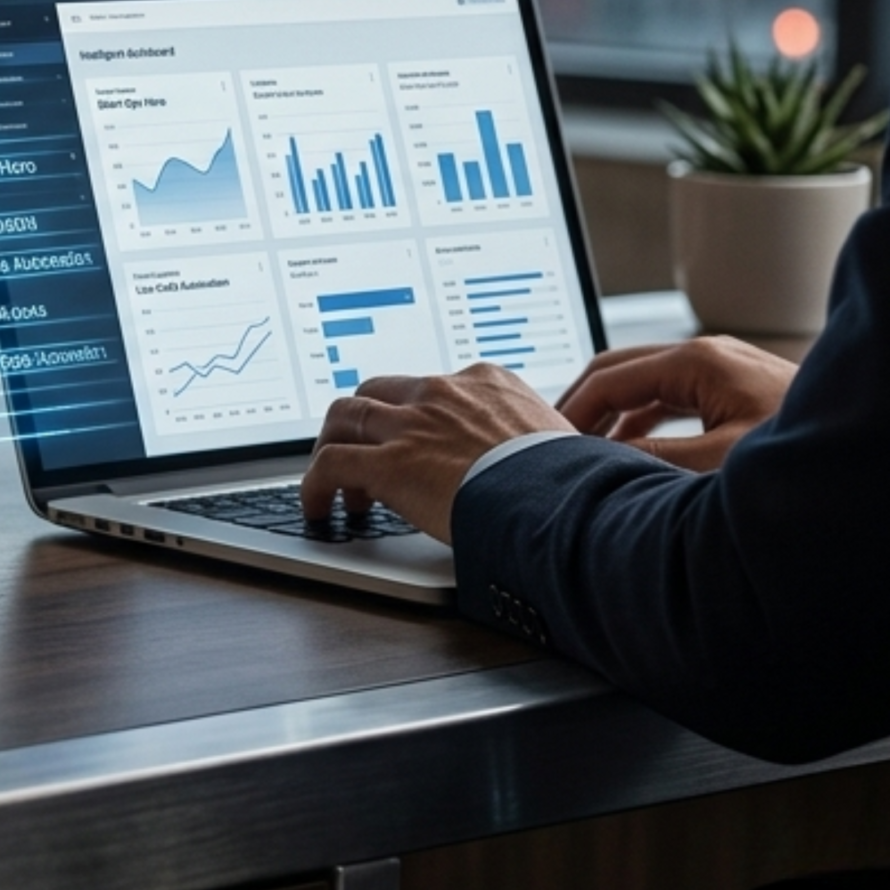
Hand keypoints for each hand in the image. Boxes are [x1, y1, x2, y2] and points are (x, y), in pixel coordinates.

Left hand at [300, 364, 573, 542]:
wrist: (566, 501)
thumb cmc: (574, 483)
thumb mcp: (556, 444)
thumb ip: (530, 444)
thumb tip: (540, 469)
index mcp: (486, 382)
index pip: (430, 386)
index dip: (411, 413)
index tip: (408, 436)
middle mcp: (442, 392)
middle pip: (378, 392)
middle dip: (364, 423)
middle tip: (363, 456)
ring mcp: (411, 423)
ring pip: (344, 417)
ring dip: (333, 447)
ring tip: (334, 483)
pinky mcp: (389, 462)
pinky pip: (330, 463)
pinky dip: (315, 484)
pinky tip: (318, 507)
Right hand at [555, 336, 796, 471]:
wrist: (862, 452)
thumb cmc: (803, 450)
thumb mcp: (717, 462)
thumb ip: (651, 459)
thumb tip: (601, 462)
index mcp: (697, 361)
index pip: (608, 378)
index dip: (571, 410)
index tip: (547, 440)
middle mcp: (707, 356)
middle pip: (619, 369)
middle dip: (582, 403)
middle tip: (550, 438)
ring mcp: (722, 368)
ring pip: (644, 383)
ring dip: (612, 413)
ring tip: (583, 447)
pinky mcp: (735, 388)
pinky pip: (671, 396)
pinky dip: (642, 419)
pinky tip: (631, 447)